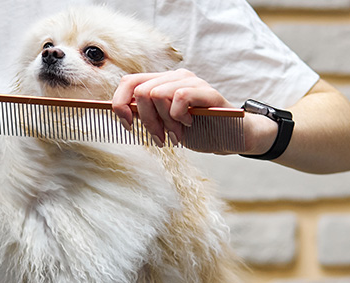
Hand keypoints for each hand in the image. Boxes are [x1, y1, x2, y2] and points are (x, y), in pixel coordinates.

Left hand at [111, 69, 275, 153]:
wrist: (229, 137)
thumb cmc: (197, 130)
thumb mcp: (163, 123)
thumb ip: (145, 113)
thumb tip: (119, 109)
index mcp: (162, 82)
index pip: (129, 82)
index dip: (120, 104)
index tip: (128, 125)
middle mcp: (176, 77)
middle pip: (141, 91)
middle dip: (146, 120)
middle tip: (160, 136)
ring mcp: (193, 82)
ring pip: (158, 94)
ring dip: (164, 122)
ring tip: (176, 134)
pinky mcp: (209, 93)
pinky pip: (181, 97)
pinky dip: (179, 116)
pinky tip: (188, 125)